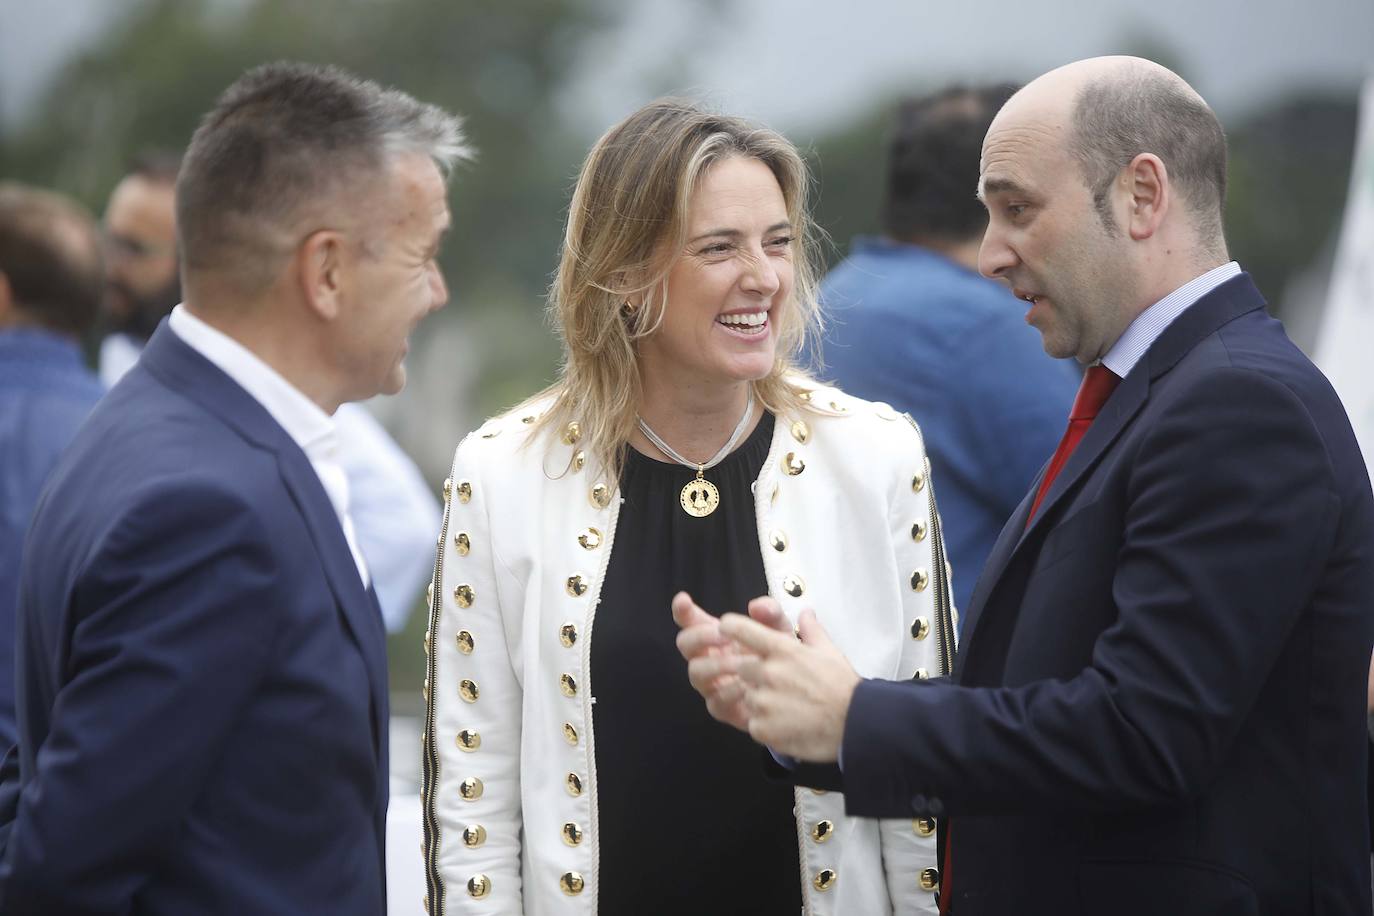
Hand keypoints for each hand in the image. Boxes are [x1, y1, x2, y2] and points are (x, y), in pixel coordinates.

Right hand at [672, 592, 792, 732]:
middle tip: (722, 634)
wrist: (792, 694)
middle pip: (685, 644)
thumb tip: (757, 606)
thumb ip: (772, 614)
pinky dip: (731, 692)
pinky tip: (748, 686)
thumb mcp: (780, 631)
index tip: (683, 600)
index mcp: (718, 636)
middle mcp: (709, 658)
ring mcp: (712, 683)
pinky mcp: (722, 707)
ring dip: (716, 664)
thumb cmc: (780, 658)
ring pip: (696, 672)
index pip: (691, 620)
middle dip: (700, 636)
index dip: (682, 610)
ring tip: (740, 662)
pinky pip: (715, 700)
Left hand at [722, 607, 859, 762]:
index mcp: (782, 650)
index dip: (730, 627)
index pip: (741, 630)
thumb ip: (811, 630)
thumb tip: (806, 613)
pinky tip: (787, 723)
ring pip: (747, 696)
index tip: (726, 628)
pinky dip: (765, 724)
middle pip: (741, 667)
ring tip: (787, 706)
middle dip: (754, 674)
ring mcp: (763, 702)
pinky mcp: (762, 728)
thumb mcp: (829, 651)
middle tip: (778, 683)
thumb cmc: (843, 687)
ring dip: (760, 701)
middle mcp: (768, 673)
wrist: (855, 725)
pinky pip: (753, 723)